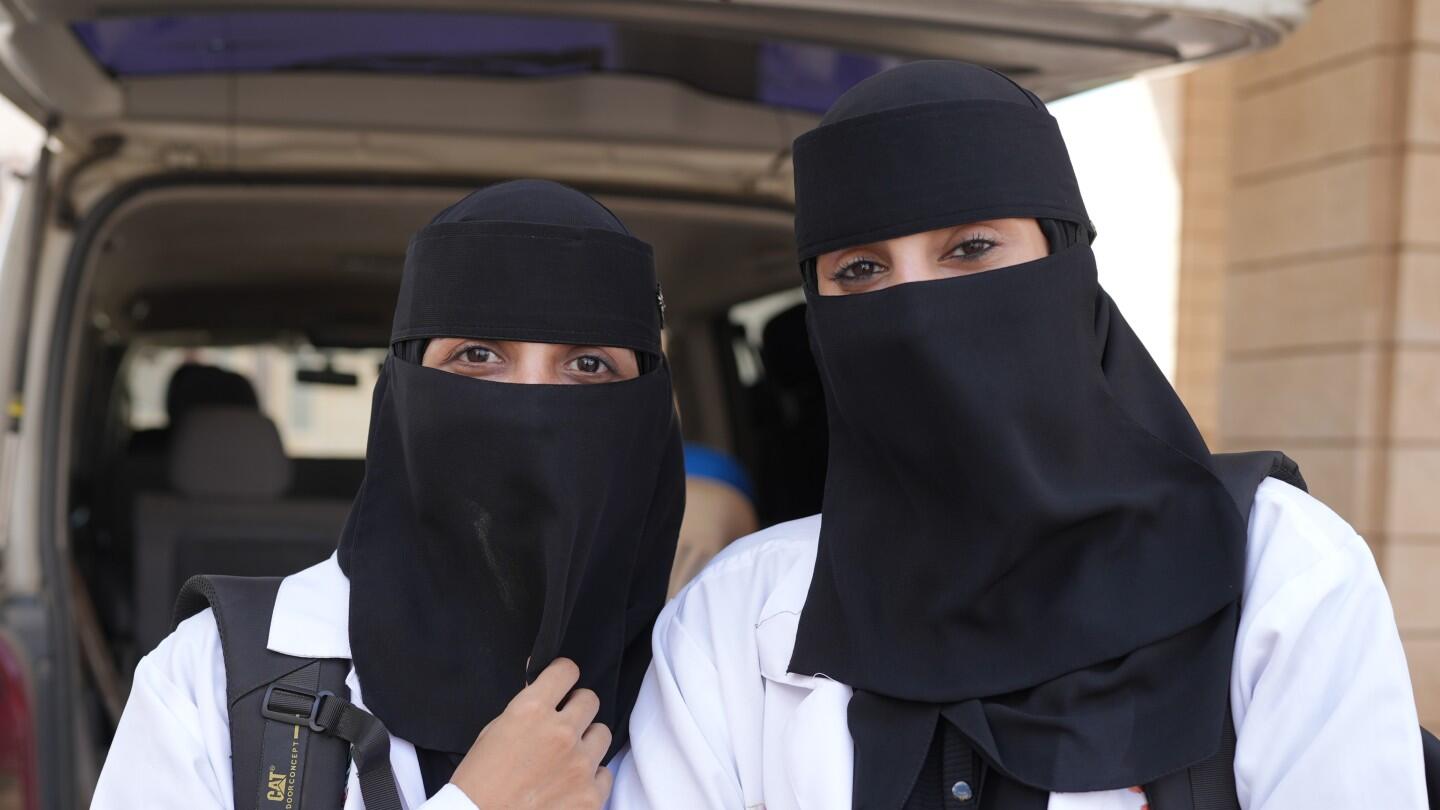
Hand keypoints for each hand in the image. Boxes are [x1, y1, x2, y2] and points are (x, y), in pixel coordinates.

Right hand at [450, 658, 612, 809]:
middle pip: (590, 700)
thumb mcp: (493, 732)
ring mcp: (579, 765)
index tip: (563, 684)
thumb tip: (544, 688)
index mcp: (531, 711)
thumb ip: (526, 708)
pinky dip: (590, 778)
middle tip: (563, 724)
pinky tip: (570, 785)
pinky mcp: (590, 796)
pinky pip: (605, 773)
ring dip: (586, 742)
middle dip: (576, 709)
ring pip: (602, 734)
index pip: (566, 670)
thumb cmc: (478, 783)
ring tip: (566, 758)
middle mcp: (560, 733)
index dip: (563, 675)